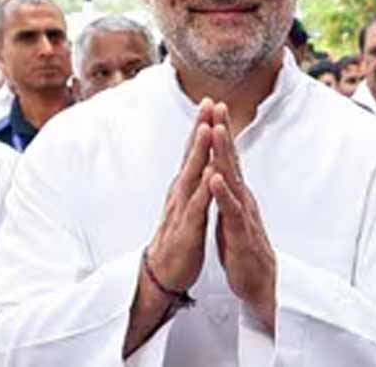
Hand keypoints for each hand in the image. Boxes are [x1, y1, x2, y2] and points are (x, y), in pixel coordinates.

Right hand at [125, 99, 215, 357]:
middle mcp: (181, 191)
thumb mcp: (188, 204)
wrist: (163, 273)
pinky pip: (197, 206)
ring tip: (208, 129)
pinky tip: (212, 175)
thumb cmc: (178, 238)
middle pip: (192, 154)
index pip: (194, 151)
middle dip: (201, 127)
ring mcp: (183, 208)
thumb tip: (200, 162)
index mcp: (184, 186)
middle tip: (208, 102)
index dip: (202, 126)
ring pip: (193, 175)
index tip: (210, 102)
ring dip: (200, 151)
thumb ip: (193, 183)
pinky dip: (205, 189)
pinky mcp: (188, 227)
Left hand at [208, 103, 276, 329]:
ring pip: (232, 178)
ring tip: (216, 130)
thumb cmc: (242, 247)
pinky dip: (222, 193)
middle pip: (231, 159)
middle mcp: (242, 197)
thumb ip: (227, 191)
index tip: (212, 107)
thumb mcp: (231, 212)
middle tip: (216, 105)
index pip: (227, 157)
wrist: (258, 282)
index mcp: (236, 192)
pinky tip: (214, 177)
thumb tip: (221, 170)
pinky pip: (230, 210)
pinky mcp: (239, 232)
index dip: (220, 132)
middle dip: (223, 131)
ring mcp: (242, 213)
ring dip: (223, 153)